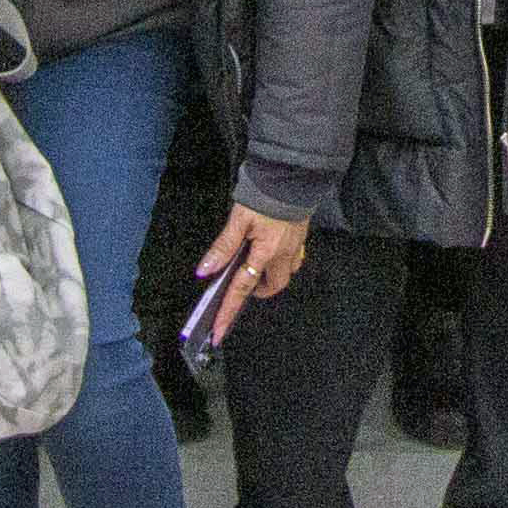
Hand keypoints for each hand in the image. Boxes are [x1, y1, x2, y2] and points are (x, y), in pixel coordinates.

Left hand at [190, 205, 309, 338]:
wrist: (292, 174)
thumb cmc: (263, 195)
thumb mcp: (238, 220)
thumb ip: (223, 246)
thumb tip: (205, 271)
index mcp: (265, 253)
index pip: (243, 288)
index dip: (229, 311)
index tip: (219, 332)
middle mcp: (284, 255)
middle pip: (273, 286)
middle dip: (258, 291)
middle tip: (243, 284)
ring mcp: (296, 246)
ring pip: (286, 274)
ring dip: (271, 277)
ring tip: (256, 267)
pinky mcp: (302, 236)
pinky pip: (294, 259)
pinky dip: (282, 262)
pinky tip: (273, 251)